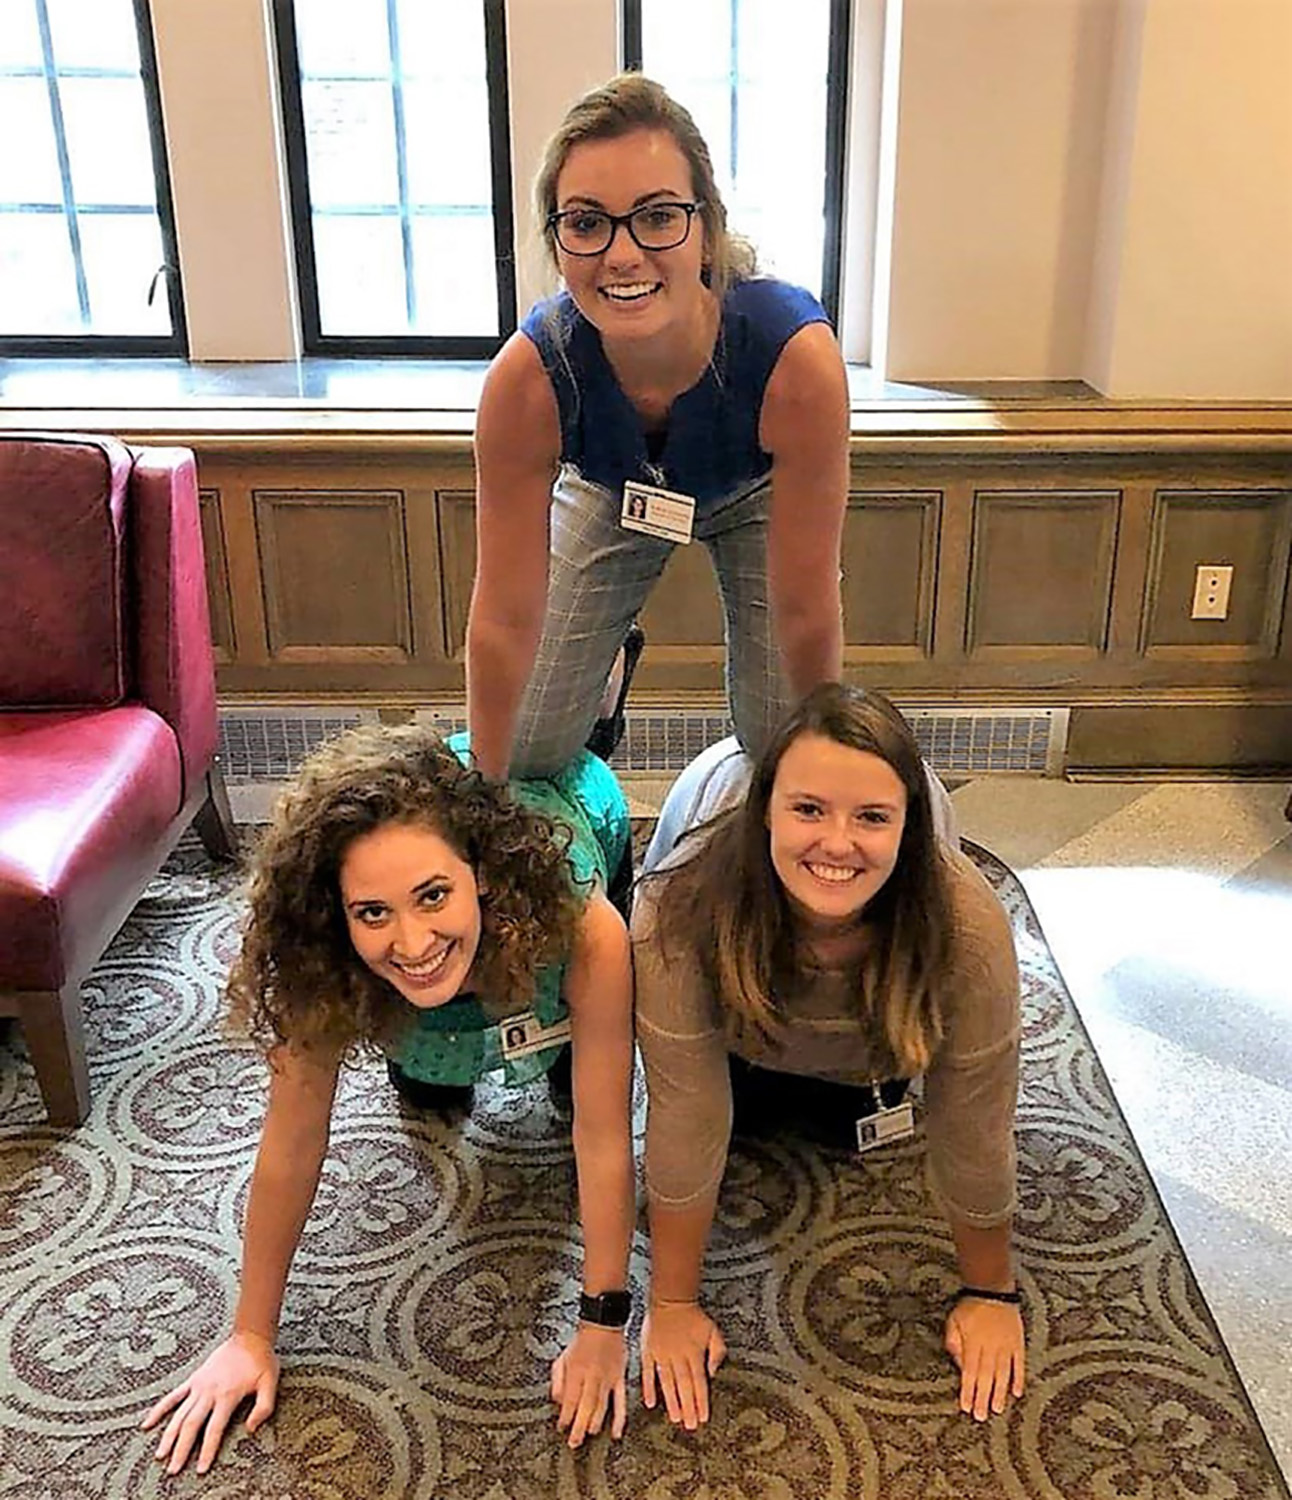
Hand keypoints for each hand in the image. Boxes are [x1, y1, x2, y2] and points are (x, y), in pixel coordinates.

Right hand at [139, 1330, 279, 1474]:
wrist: (250, 1335)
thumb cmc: (261, 1360)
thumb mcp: (270, 1383)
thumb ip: (263, 1408)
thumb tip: (250, 1429)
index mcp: (227, 1395)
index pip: (214, 1429)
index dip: (207, 1450)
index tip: (200, 1469)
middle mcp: (209, 1392)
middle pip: (191, 1425)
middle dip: (181, 1449)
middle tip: (173, 1470)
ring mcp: (198, 1385)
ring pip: (179, 1414)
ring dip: (168, 1435)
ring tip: (160, 1455)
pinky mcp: (193, 1379)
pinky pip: (173, 1396)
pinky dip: (159, 1410)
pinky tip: (147, 1424)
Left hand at [550, 1324, 627, 1447]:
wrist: (603, 1324)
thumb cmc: (581, 1341)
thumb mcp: (563, 1357)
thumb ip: (558, 1379)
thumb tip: (557, 1400)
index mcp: (576, 1371)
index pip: (570, 1400)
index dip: (565, 1416)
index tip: (561, 1428)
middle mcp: (591, 1377)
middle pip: (585, 1407)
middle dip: (578, 1427)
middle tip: (574, 1443)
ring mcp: (607, 1379)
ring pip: (601, 1407)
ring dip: (594, 1423)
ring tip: (588, 1435)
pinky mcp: (620, 1379)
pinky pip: (621, 1401)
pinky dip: (619, 1418)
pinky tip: (616, 1432)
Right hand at [641, 1302, 726, 1428]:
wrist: (671, 1299)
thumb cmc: (693, 1316)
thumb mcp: (713, 1330)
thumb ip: (717, 1351)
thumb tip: (713, 1373)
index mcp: (694, 1353)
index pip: (699, 1382)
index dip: (701, 1401)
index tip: (703, 1418)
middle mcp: (678, 1356)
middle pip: (684, 1386)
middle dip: (688, 1407)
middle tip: (689, 1426)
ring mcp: (662, 1355)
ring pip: (667, 1383)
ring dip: (671, 1401)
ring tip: (675, 1418)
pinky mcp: (649, 1351)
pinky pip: (648, 1373)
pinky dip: (648, 1388)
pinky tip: (651, 1403)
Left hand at [944, 1298, 1024, 1420]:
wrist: (993, 1289)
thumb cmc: (970, 1306)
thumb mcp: (954, 1320)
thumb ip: (953, 1342)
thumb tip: (958, 1363)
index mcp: (973, 1343)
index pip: (969, 1372)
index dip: (968, 1391)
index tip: (966, 1407)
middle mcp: (990, 1347)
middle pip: (986, 1377)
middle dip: (982, 1398)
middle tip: (981, 1417)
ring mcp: (1006, 1346)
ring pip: (1002, 1375)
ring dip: (999, 1393)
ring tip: (997, 1410)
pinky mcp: (1018, 1343)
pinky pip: (1019, 1365)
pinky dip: (1018, 1379)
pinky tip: (1017, 1393)